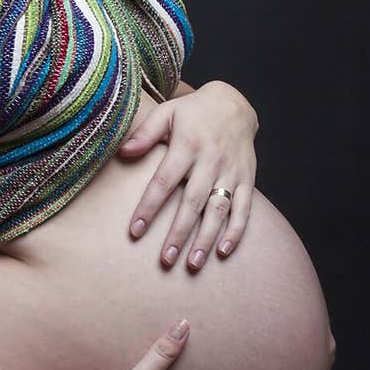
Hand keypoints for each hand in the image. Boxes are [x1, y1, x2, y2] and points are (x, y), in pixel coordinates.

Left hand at [118, 80, 258, 271]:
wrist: (234, 105)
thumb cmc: (192, 113)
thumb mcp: (166, 113)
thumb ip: (145, 133)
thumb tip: (122, 152)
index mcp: (187, 145)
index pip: (165, 181)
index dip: (149, 207)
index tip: (135, 231)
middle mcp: (211, 161)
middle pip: (193, 202)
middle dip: (179, 233)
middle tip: (165, 260)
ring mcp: (231, 172)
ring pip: (219, 210)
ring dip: (206, 239)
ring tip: (193, 264)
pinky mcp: (247, 179)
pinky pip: (244, 208)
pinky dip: (236, 231)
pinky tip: (223, 251)